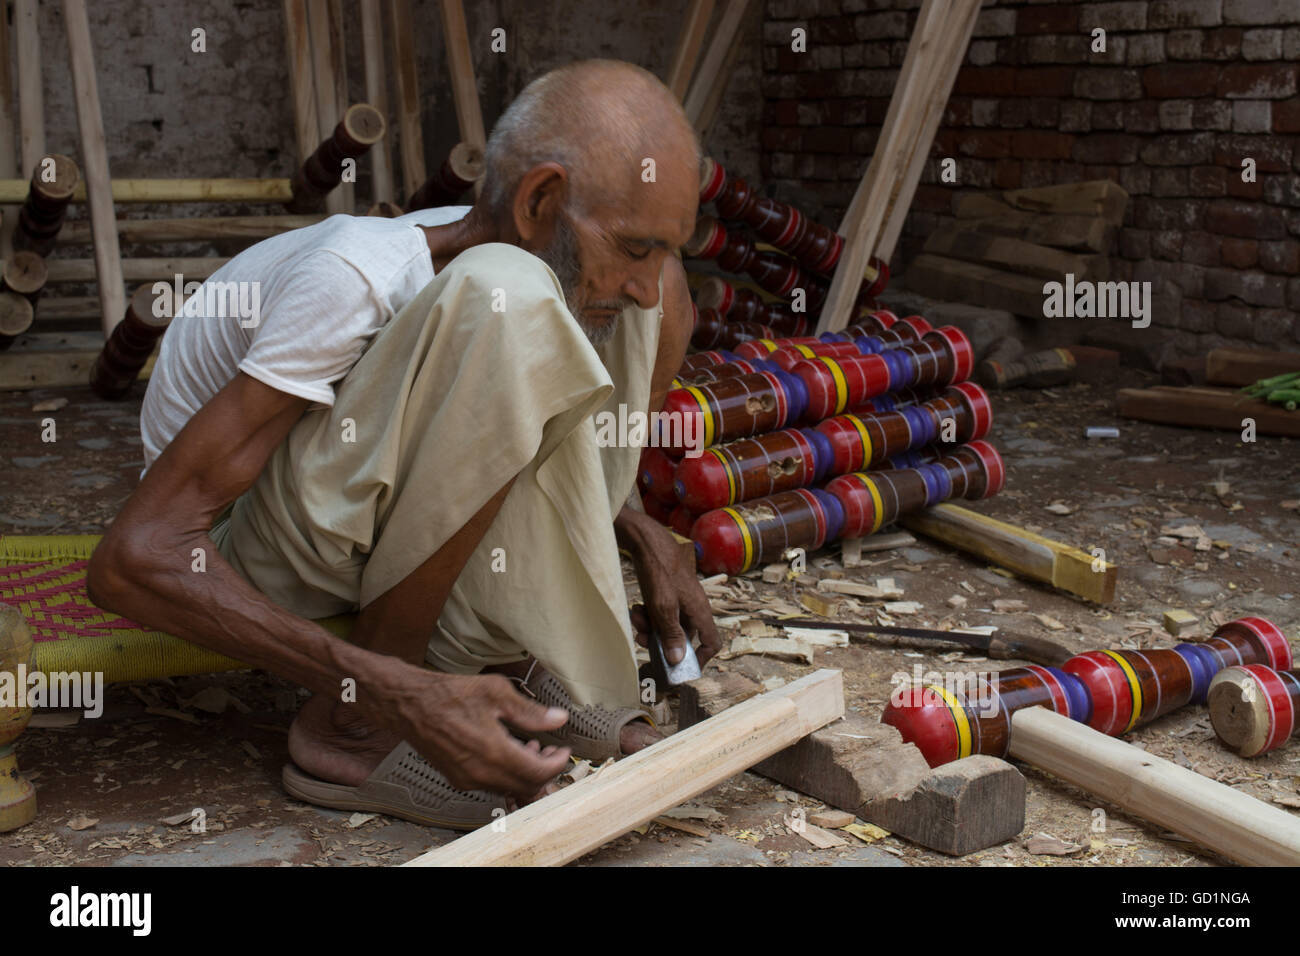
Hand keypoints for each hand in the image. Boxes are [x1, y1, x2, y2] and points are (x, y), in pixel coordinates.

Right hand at [366, 661, 571, 799]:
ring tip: (529, 747)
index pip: (538, 773)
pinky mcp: (457, 779)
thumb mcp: (496, 692)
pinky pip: (491, 785)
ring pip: (508, 789)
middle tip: (550, 750)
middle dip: (543, 770)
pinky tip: (506, 751)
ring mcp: (467, 779)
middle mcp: (480, 773)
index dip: (557, 763)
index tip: (563, 750)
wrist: (409, 704)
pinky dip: (506, 774)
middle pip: (526, 787)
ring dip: (525, 773)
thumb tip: (557, 719)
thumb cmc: (448, 694)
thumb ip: (529, 711)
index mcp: (493, 752)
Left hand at [617, 508, 721, 667]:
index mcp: (699, 611)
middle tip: (642, 638)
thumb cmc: (660, 570)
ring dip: (650, 627)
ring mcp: (680, 601)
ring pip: (667, 626)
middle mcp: (692, 608)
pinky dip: (648, 615)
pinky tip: (637, 608)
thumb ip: (671, 634)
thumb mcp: (663, 606)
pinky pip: (659, 614)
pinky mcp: (667, 595)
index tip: (681, 667)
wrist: (647, 541)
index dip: (701, 658)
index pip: (712, 642)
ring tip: (637, 617)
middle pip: (682, 637)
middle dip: (661, 641)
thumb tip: (678, 660)